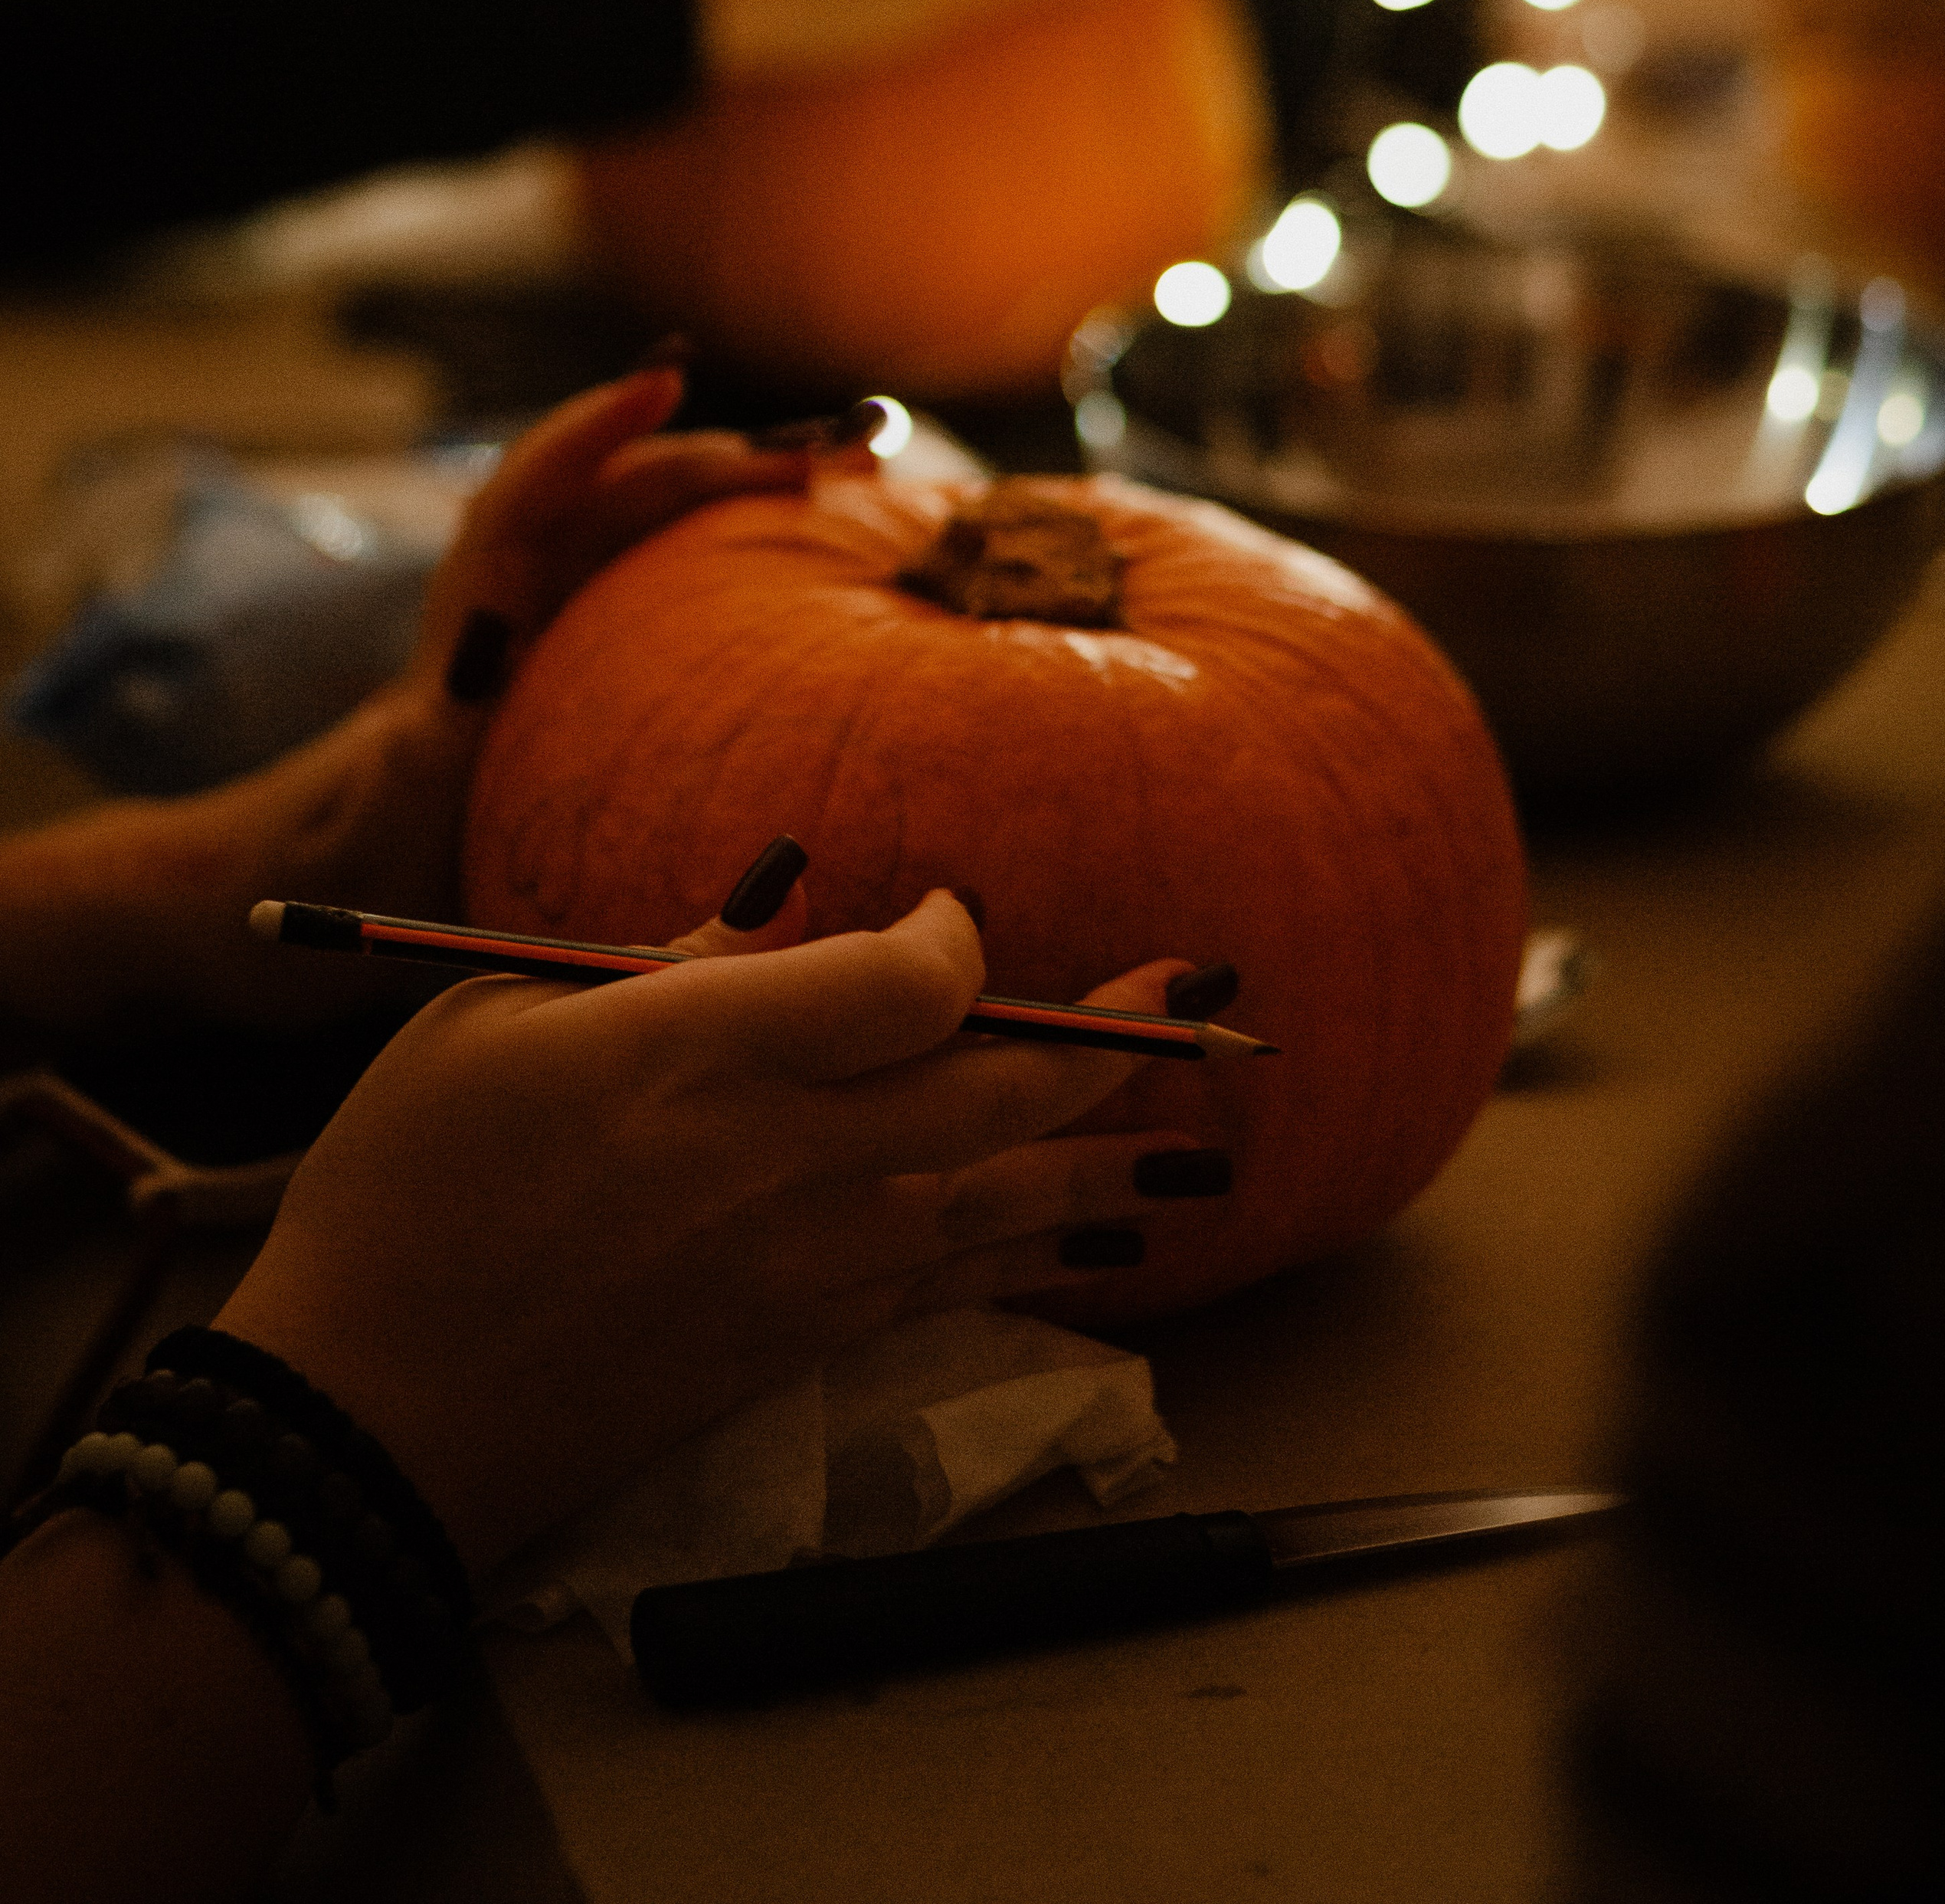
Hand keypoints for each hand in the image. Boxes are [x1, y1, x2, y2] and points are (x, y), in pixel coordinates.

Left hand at [0, 376, 813, 1034]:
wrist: (244, 922)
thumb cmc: (299, 883)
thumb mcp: (356, 830)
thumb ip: (414, 752)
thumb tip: (488, 642)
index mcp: (453, 647)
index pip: (523, 507)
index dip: (588, 435)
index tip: (665, 381)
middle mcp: (498, 634)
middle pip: (609, 510)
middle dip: (715, 461)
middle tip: (844, 458)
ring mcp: (531, 666)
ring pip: (637, 555)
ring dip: (731, 513)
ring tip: (846, 500)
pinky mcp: (556, 708)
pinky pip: (650, 617)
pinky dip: (723, 583)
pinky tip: (803, 605)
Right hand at [216, 887, 1229, 1572]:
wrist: (369, 1415)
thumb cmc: (408, 1190)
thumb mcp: (498, 1019)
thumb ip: (671, 964)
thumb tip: (794, 897)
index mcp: (707, 1055)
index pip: (913, 980)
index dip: (956, 938)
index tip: (947, 915)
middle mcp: (790, 1159)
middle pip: (999, 1086)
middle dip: (1113, 1034)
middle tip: (1205, 995)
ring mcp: (810, 1265)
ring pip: (1006, 1192)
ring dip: (1115, 1154)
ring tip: (1206, 1133)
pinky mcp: (804, 1344)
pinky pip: (958, 1282)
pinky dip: (1043, 1254)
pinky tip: (1107, 1240)